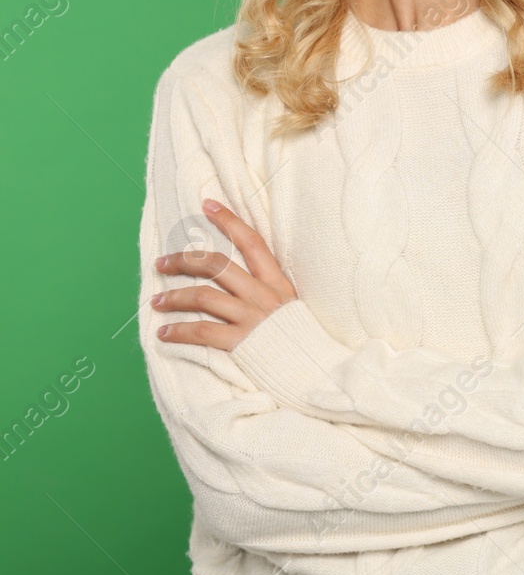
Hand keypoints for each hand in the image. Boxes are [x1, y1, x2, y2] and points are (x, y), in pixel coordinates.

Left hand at [151, 199, 298, 350]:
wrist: (315, 370)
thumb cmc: (300, 339)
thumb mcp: (291, 306)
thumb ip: (269, 291)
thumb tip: (241, 280)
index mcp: (277, 282)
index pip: (252, 242)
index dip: (229, 221)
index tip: (207, 205)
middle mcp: (263, 295)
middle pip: (217, 265)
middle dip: (183, 260)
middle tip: (161, 263)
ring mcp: (252, 318)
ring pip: (203, 297)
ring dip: (173, 297)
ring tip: (156, 301)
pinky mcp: (242, 343)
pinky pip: (202, 331)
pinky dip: (178, 331)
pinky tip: (163, 333)